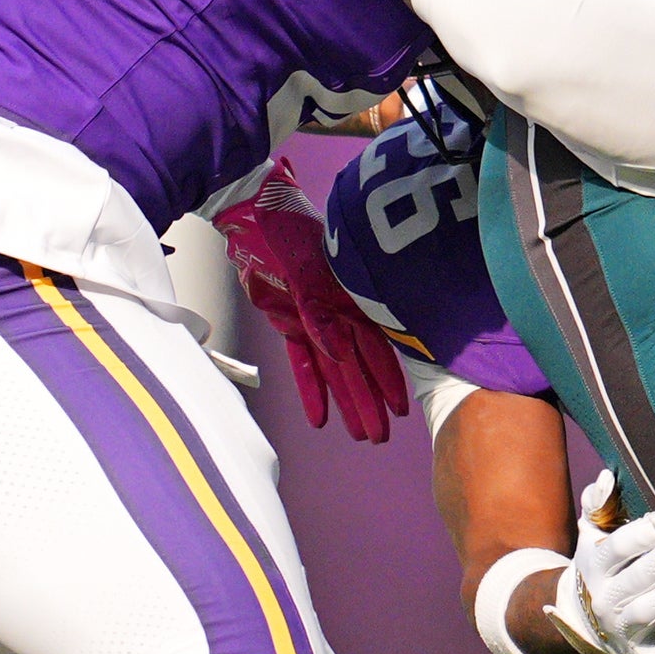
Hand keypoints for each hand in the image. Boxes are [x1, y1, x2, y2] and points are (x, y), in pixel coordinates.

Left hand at [211, 159, 411, 444]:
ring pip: (333, 371)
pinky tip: (319, 416)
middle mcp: (339, 315)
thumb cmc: (288, 233)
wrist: (254, 217)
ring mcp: (315, 321)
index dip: (387, 380)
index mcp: (352, 300)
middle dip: (368, 402)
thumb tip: (339, 352)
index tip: (401, 408)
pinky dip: (311, 388)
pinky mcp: (291, 323)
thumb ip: (321, 313)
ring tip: (359, 433)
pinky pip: (303, 363)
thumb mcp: (305, 270)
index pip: (375, 349)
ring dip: (345, 401)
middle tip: (379, 435)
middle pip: (356, 367)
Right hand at [552, 473, 654, 653]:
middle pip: (633, 581)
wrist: (588, 619)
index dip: (639, 535)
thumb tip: (607, 479)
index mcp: (594, 567)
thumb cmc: (604, 566)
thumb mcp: (594, 534)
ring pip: (646, 613)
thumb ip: (598, 504)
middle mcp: (604, 600)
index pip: (613, 550)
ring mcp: (622, 630)